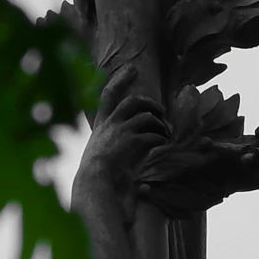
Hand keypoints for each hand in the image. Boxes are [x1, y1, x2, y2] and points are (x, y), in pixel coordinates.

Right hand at [78, 65, 170, 185]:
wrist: (93, 185)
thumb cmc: (97, 185)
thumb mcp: (107, 174)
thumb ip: (125, 173)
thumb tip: (145, 189)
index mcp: (99, 128)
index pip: (108, 97)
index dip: (120, 80)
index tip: (131, 69)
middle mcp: (109, 124)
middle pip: (131, 100)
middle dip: (148, 101)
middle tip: (161, 108)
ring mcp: (120, 130)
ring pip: (145, 114)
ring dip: (158, 122)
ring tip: (166, 131)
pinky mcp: (131, 139)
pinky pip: (152, 133)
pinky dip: (160, 137)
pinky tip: (164, 144)